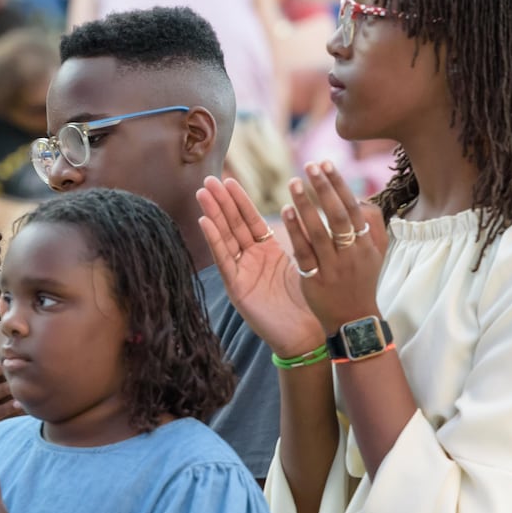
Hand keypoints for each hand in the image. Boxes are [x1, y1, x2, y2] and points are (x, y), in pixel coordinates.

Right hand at [197, 175, 322, 356]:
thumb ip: (297, 238)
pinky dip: (214, 240)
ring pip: (225, 238)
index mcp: (267, 251)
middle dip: (221, 201)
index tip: (227, 179)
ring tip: (202, 193)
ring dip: (213, 214)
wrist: (308, 333)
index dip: (239, 200)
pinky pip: (224, 259)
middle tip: (208, 179)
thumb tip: (302, 211)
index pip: (249, 220)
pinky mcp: (237, 288)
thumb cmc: (308, 300)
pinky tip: (204, 221)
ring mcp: (242, 273)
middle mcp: (251, 260)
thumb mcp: (303, 261)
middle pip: (233, 224)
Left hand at [280, 162, 386, 333]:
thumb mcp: (373, 254)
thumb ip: (369, 227)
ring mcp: (334, 267)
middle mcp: (352, 253)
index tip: (326, 164)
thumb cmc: (361, 282)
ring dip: (306, 204)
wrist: (354, 320)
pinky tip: (285, 212)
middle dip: (324, 188)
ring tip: (293, 182)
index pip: (352, 207)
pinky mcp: (316, 280)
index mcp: (366, 243)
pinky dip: (295, 230)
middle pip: (337, 215)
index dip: (339, 184)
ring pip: (319, 231)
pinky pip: (304, 251)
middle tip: (310, 165)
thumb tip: (360, 198)